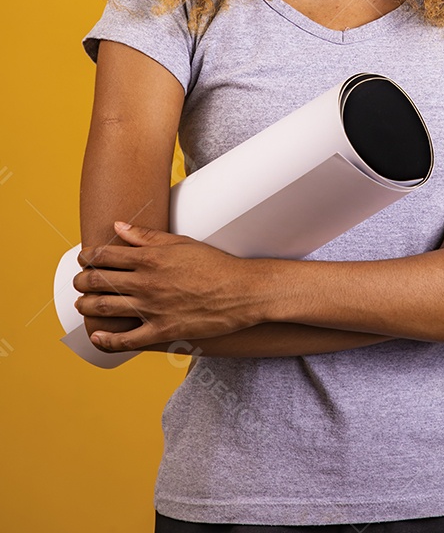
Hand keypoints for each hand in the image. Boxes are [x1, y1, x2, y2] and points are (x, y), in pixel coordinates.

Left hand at [73, 222, 268, 352]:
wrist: (241, 291)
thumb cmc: (214, 263)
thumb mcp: (181, 243)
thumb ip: (146, 236)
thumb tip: (118, 226)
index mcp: (150, 258)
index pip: (106, 256)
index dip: (88, 256)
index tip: (83, 257)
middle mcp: (146, 283)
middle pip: (100, 282)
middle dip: (82, 281)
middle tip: (78, 281)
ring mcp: (152, 308)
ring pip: (106, 308)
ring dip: (87, 306)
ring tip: (81, 304)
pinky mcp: (162, 330)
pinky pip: (126, 340)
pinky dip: (107, 340)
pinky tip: (97, 337)